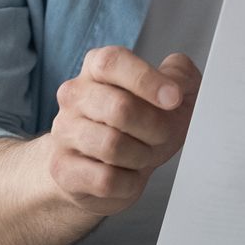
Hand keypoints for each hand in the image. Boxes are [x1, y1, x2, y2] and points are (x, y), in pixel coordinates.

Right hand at [45, 46, 200, 217]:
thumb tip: (176, 82)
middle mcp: (74, 95)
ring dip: (141, 155)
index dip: (146, 79)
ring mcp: (64, 132)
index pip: (112, 62)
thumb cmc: (141, 127)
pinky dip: (128, 182)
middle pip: (119, 108)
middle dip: (155, 127)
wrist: (107, 170)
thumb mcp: (171, 95)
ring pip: (112, 146)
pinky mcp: (63, 169)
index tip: (174, 98)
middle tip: (161, 135)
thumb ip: (181, 75)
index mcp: (97, 67)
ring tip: (142, 155)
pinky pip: (105, 179)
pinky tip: (127, 175)